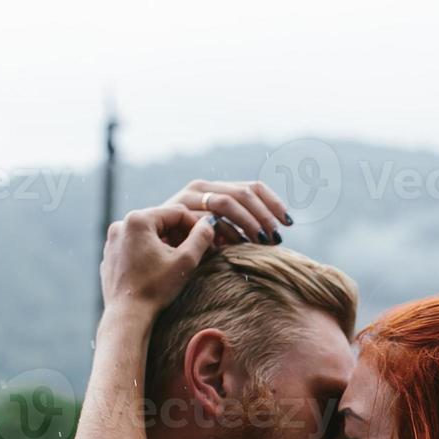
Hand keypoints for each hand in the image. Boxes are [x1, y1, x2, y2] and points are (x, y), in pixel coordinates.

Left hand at [99, 205, 215, 315]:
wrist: (127, 315)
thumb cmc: (155, 288)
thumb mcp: (186, 261)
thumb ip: (201, 238)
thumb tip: (208, 224)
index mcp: (138, 220)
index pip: (176, 212)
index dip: (196, 225)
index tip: (207, 240)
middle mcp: (121, 224)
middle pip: (160, 221)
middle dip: (180, 234)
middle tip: (196, 251)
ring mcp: (112, 241)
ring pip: (148, 234)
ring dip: (166, 243)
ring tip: (179, 261)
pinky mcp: (110, 256)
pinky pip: (134, 246)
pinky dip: (149, 252)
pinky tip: (159, 269)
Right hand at [164, 179, 293, 245]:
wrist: (150, 251)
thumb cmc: (187, 247)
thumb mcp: (219, 235)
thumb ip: (239, 228)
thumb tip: (274, 235)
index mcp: (217, 189)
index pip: (253, 187)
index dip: (273, 203)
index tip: (289, 223)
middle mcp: (202, 188)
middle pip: (244, 192)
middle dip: (264, 215)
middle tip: (276, 237)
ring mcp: (188, 197)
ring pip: (228, 201)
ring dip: (248, 221)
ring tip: (261, 241)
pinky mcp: (178, 210)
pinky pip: (209, 216)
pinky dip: (227, 230)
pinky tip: (239, 245)